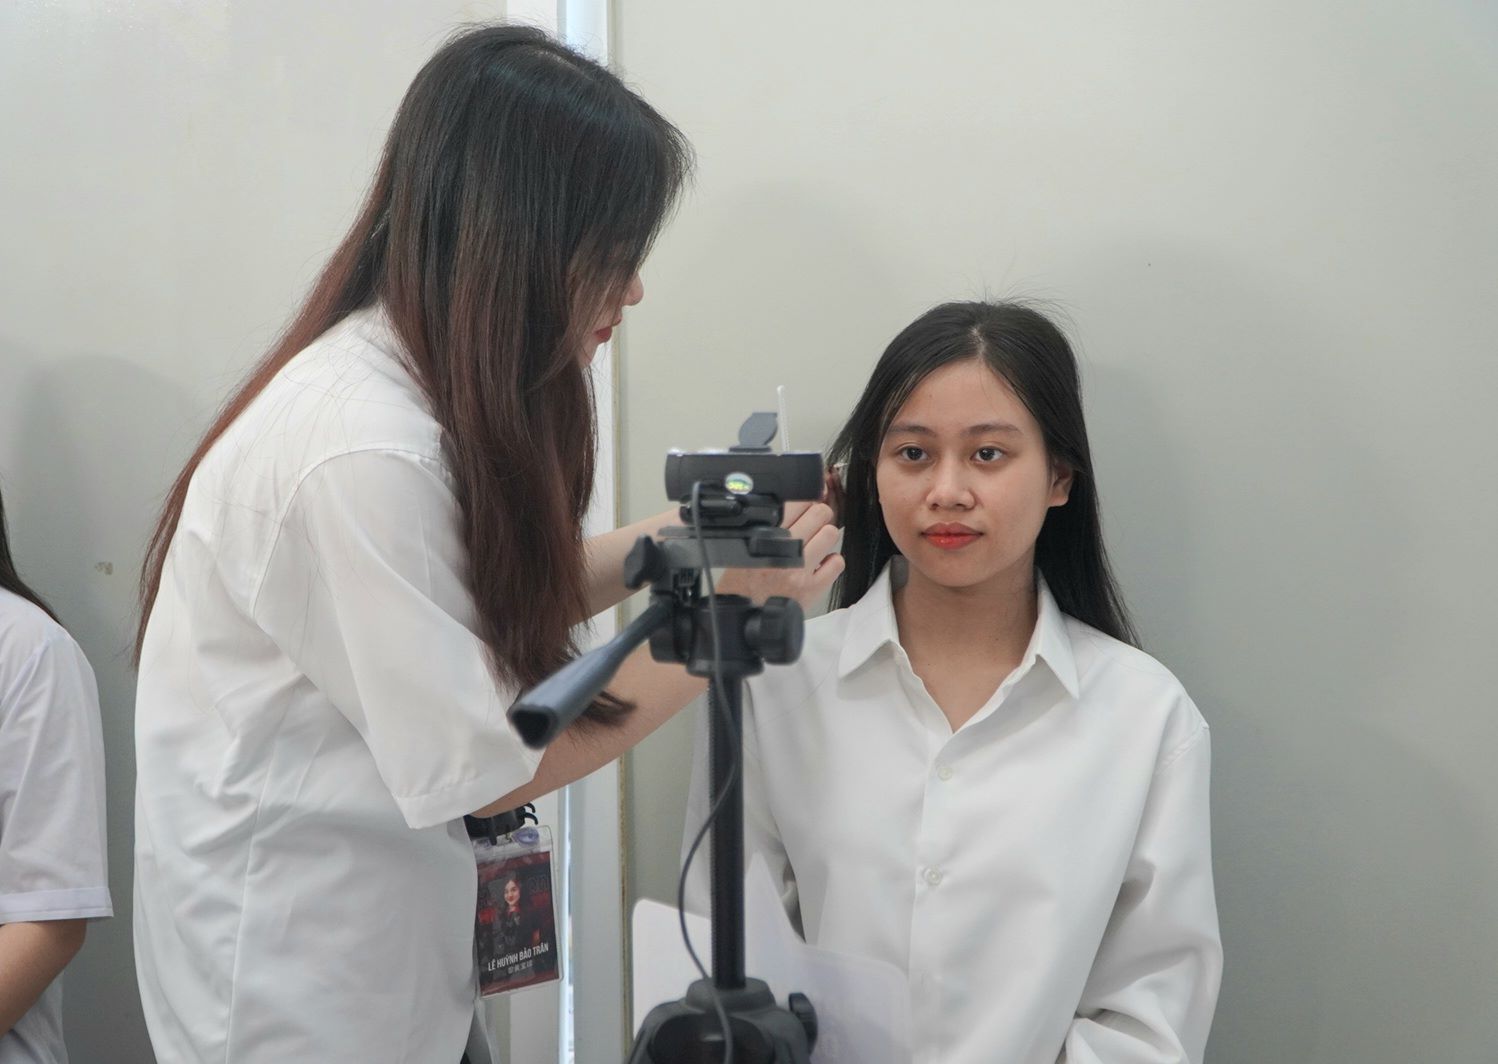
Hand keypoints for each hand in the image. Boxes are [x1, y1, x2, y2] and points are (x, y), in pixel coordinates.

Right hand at [715, 499, 843, 609]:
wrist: (738, 616)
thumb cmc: (740, 582)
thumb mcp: (745, 544)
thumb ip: (771, 524)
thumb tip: (801, 503)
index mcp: (764, 533)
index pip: (797, 500)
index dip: (806, 498)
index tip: (809, 501)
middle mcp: (783, 548)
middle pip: (819, 512)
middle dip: (818, 515)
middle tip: (812, 524)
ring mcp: (800, 568)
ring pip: (831, 533)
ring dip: (825, 536)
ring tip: (814, 545)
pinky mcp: (812, 588)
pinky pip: (837, 563)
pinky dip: (832, 562)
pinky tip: (820, 565)